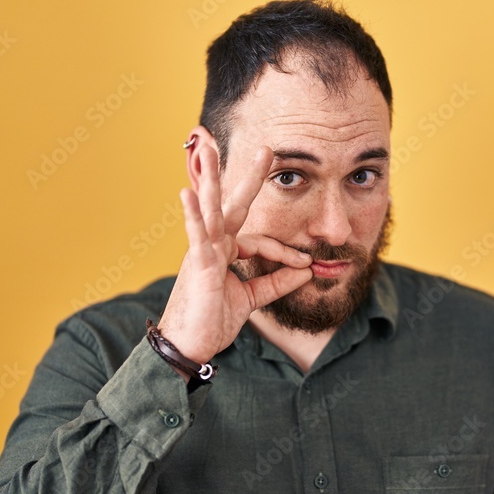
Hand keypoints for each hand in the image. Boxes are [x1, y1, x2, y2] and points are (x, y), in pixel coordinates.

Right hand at [157, 144, 312, 365]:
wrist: (190, 345)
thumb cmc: (213, 320)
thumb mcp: (251, 299)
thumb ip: (277, 283)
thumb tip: (306, 271)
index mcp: (225, 250)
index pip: (262, 241)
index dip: (286, 252)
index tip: (306, 263)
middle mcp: (214, 244)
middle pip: (233, 205)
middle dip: (250, 178)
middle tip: (266, 149)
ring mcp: (203, 251)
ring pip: (211, 210)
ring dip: (212, 180)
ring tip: (209, 150)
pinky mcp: (197, 265)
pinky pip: (196, 236)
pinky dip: (192, 215)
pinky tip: (188, 194)